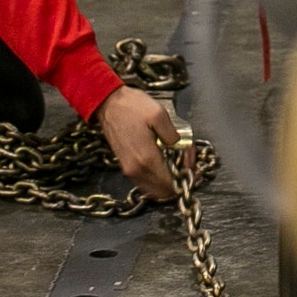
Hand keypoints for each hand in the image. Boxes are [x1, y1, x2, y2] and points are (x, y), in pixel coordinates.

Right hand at [95, 85, 187, 199]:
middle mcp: (136, 170)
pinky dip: (157, 178)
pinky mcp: (125, 166)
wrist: (107, 103)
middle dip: (179, 180)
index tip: (189, 159)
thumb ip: (173, 136)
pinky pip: (145, 182)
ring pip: (154, 190)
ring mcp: (129, 170)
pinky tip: (163, 160)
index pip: (172, 186)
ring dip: (168, 180)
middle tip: (185, 161)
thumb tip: (178, 148)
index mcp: (147, 159)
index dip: (186, 176)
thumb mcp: (159, 114)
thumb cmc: (132, 107)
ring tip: (176, 160)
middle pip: (164, 193)